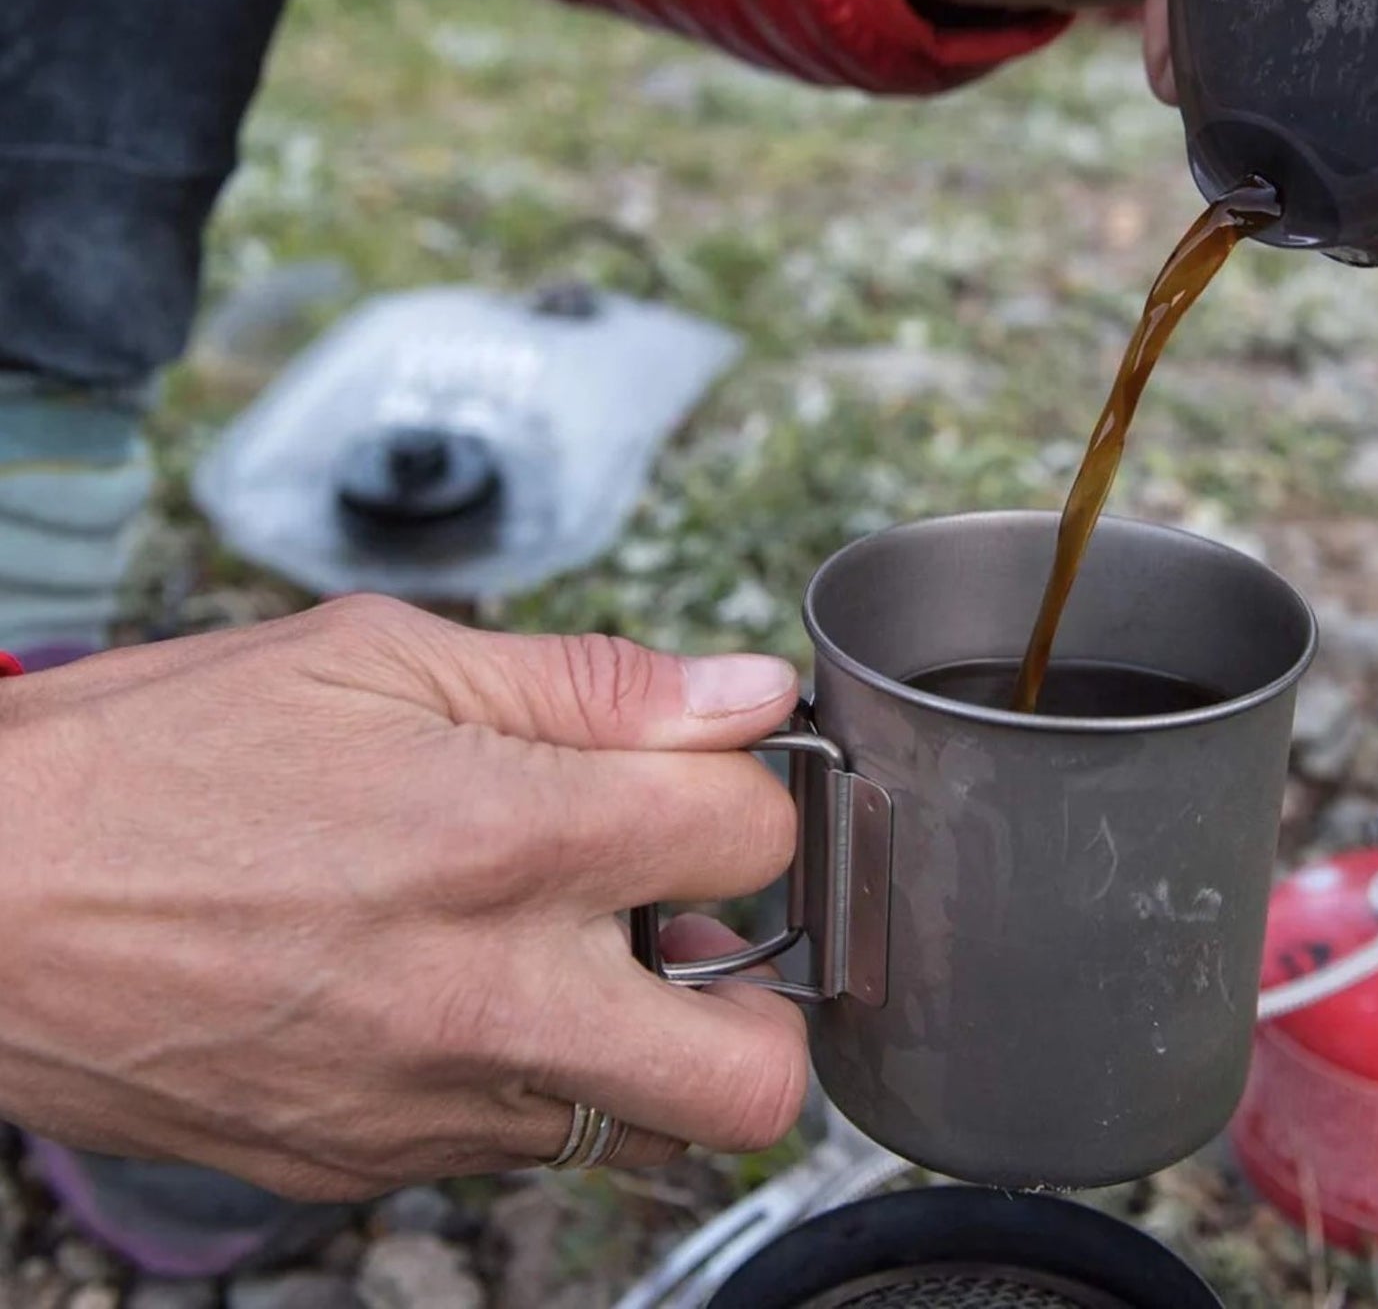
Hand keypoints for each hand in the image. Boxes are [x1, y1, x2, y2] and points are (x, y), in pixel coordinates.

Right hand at [0, 599, 807, 1198]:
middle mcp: (488, 999)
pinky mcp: (368, 1166)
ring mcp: (430, 1107)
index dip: (756, 789)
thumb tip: (743, 692)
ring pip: (646, 1124)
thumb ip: (589, 684)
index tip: (712, 774)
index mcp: (506, 839)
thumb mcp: (380, 655)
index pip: (760, 837)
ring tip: (569, 940)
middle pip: (759, 1075)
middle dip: (771, 994)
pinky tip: (459, 983)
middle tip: (706, 916)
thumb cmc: (162, 757)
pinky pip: (520, 1142)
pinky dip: (531, 1070)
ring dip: (650, 1033)